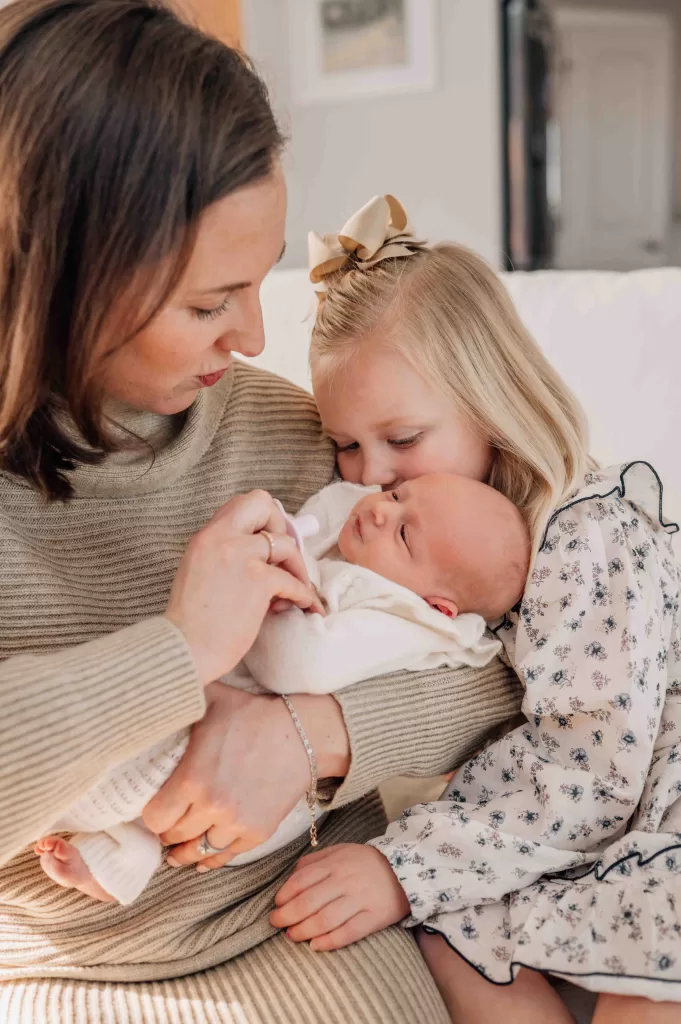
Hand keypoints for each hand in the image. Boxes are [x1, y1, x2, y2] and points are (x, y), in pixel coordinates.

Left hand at [142, 685, 348, 867]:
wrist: (303, 734)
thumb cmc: (254, 714)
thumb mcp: (212, 699)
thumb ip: (181, 699)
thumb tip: (153, 693)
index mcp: (193, 777)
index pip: (154, 817)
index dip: (150, 815)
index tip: (153, 808)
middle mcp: (212, 806)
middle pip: (173, 837)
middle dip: (166, 831)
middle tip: (164, 825)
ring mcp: (236, 822)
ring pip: (197, 852)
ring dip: (185, 851)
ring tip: (177, 849)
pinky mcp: (257, 832)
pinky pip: (225, 857)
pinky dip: (210, 859)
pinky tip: (202, 858)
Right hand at [165, 489, 323, 685]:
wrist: (185, 649)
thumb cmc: (192, 621)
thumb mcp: (199, 571)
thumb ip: (223, 554)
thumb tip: (260, 550)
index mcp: (206, 536)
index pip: (242, 503)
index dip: (264, 519)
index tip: (271, 541)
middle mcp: (222, 538)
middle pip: (262, 503)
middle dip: (282, 525)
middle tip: (286, 555)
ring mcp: (241, 557)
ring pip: (286, 544)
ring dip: (298, 568)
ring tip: (295, 589)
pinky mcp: (258, 581)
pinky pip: (293, 581)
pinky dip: (304, 595)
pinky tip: (304, 607)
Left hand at [271, 844, 409, 950]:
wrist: (405, 869)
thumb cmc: (365, 862)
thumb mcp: (340, 851)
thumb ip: (315, 861)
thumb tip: (291, 876)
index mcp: (335, 863)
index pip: (301, 881)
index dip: (284, 895)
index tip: (276, 905)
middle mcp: (345, 880)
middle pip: (309, 902)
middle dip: (287, 916)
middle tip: (276, 924)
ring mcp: (360, 899)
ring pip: (325, 919)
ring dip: (303, 931)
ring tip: (292, 936)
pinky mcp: (374, 917)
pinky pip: (348, 933)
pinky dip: (329, 942)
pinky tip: (315, 946)